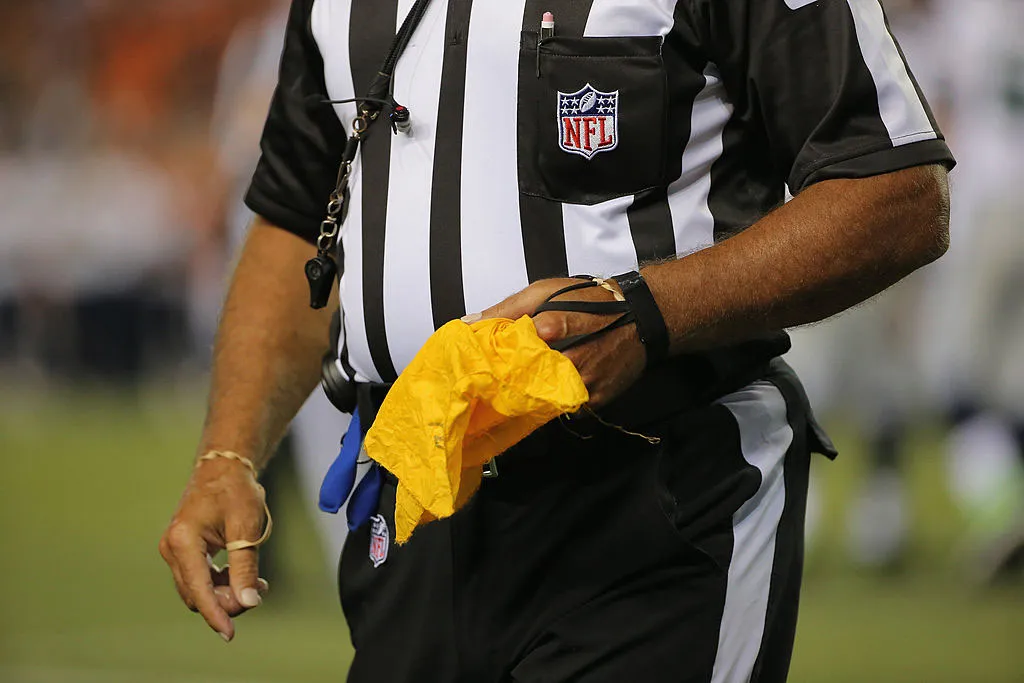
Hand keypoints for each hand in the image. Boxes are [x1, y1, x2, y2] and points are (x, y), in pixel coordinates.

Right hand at [159, 456, 269, 640]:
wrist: (224, 466)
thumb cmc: (235, 490)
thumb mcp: (246, 527)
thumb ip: (246, 566)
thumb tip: (248, 602)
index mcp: (183, 541)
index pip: (198, 589)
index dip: (216, 614)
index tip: (230, 634)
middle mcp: (172, 548)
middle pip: (197, 594)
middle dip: (227, 601)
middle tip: (259, 591)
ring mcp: (175, 550)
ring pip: (198, 589)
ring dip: (226, 593)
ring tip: (257, 584)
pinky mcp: (183, 550)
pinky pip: (200, 578)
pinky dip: (221, 583)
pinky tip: (245, 578)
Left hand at [473, 278, 645, 406]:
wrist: (643, 317)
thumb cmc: (591, 300)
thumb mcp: (549, 291)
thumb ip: (510, 307)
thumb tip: (470, 322)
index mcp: (565, 321)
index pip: (541, 333)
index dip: (516, 345)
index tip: (493, 354)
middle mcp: (580, 355)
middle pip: (540, 376)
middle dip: (517, 379)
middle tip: (495, 382)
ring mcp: (591, 380)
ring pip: (552, 398)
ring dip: (534, 394)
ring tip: (517, 390)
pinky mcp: (600, 398)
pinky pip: (568, 409)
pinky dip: (555, 403)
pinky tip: (545, 394)